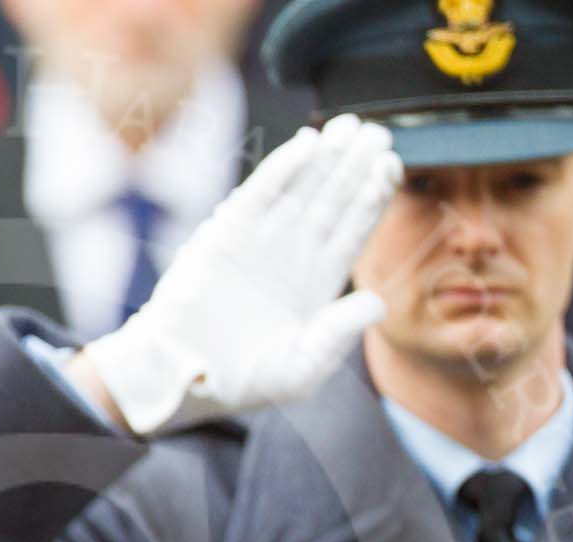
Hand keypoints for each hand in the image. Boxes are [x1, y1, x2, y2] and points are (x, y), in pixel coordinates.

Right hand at [78, 115, 401, 436]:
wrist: (181, 378)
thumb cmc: (241, 383)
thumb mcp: (302, 370)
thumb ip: (339, 336)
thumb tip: (376, 302)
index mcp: (317, 285)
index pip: (353, 229)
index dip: (373, 196)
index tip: (391, 165)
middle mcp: (291, 256)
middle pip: (332, 200)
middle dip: (354, 166)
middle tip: (376, 132)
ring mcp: (259, 241)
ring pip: (301, 189)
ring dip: (326, 158)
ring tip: (349, 127)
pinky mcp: (226, 234)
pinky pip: (260, 193)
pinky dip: (283, 168)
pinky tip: (308, 144)